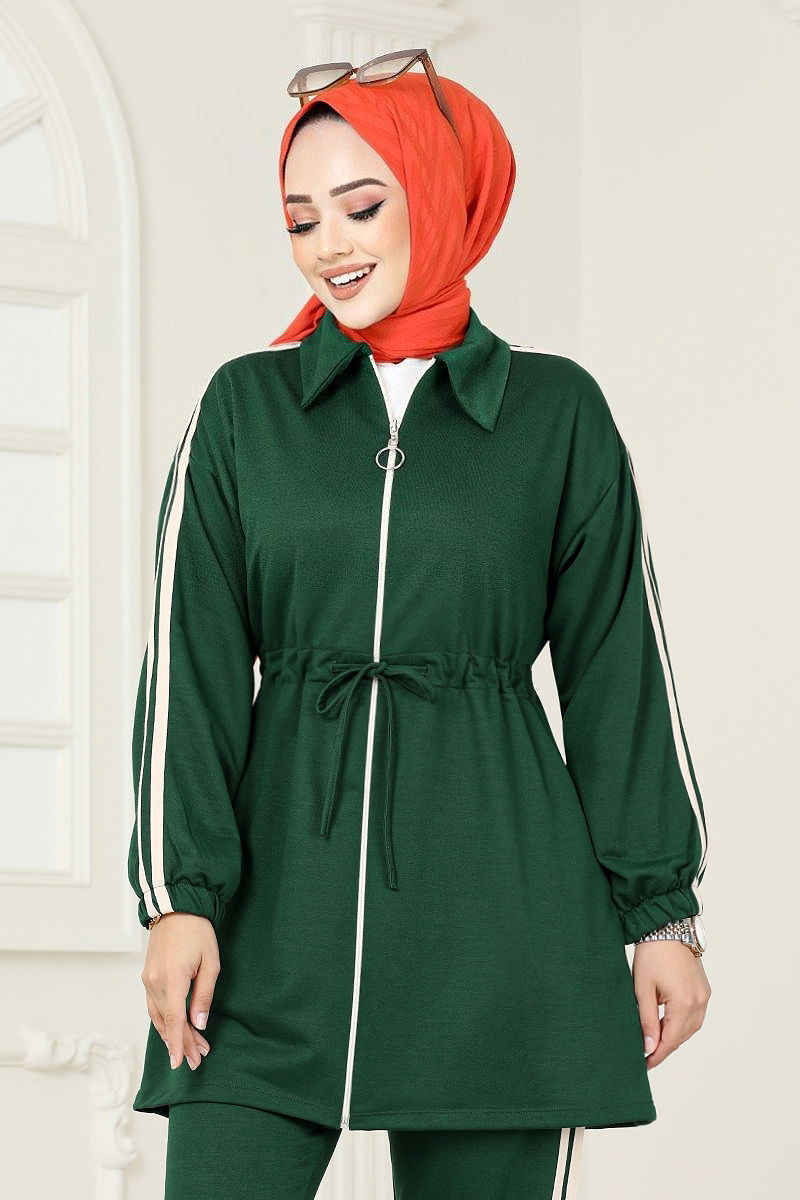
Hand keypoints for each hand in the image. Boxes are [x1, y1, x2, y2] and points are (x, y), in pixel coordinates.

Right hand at [140, 912, 219, 1070]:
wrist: (176, 908)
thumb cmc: (198, 932)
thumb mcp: (210, 963)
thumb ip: (204, 995)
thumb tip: (200, 1023)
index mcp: (172, 979)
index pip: (174, 1020)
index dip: (178, 1043)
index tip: (181, 1062)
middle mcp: (155, 983)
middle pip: (167, 1022)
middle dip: (181, 1043)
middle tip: (197, 1060)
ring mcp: (148, 980)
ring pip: (158, 1017)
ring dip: (172, 1034)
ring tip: (190, 1049)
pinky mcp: (147, 977)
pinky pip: (154, 1006)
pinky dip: (164, 1021)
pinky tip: (175, 1029)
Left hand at [632, 941, 711, 1069]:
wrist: (667, 928)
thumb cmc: (651, 955)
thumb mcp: (643, 989)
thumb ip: (646, 1020)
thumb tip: (649, 1047)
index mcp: (684, 1003)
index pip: (671, 1040)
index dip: (657, 1054)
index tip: (644, 1064)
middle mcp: (699, 1002)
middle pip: (682, 1037)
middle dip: (664, 1048)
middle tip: (646, 1056)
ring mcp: (704, 996)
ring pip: (690, 1028)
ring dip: (674, 1038)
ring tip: (655, 1044)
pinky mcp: (704, 990)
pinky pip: (695, 1016)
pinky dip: (682, 1025)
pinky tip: (668, 1027)